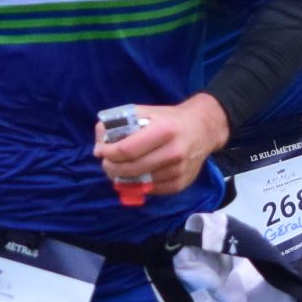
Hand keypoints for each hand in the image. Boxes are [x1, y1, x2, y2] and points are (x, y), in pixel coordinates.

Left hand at [95, 96, 227, 199]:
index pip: (127, 149)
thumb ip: (117, 124)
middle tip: (106, 163)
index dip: (108, 153)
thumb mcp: (144, 112)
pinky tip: (138, 173)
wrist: (203, 129)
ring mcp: (178, 171)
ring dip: (123, 178)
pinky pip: (151, 189)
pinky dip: (139, 184)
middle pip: (131, 168)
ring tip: (119, 168)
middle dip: (111, 168)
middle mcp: (174, 152)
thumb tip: (98, 149)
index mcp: (164, 130)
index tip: (102, 151)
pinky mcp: (180, 184)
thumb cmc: (168, 119)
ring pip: (139, 182)